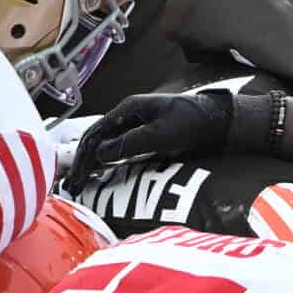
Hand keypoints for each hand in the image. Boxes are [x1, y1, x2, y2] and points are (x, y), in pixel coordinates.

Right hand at [65, 89, 238, 183]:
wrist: (217, 120)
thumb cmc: (192, 123)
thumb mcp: (160, 135)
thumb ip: (129, 143)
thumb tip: (99, 154)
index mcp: (129, 108)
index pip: (96, 132)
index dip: (84, 155)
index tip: (76, 175)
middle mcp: (129, 114)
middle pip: (98, 137)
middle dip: (84, 159)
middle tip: (74, 183)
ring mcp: (136, 123)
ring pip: (107, 142)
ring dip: (93, 161)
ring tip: (82, 180)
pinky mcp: (145, 134)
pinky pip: (119, 146)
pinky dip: (107, 159)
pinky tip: (100, 172)